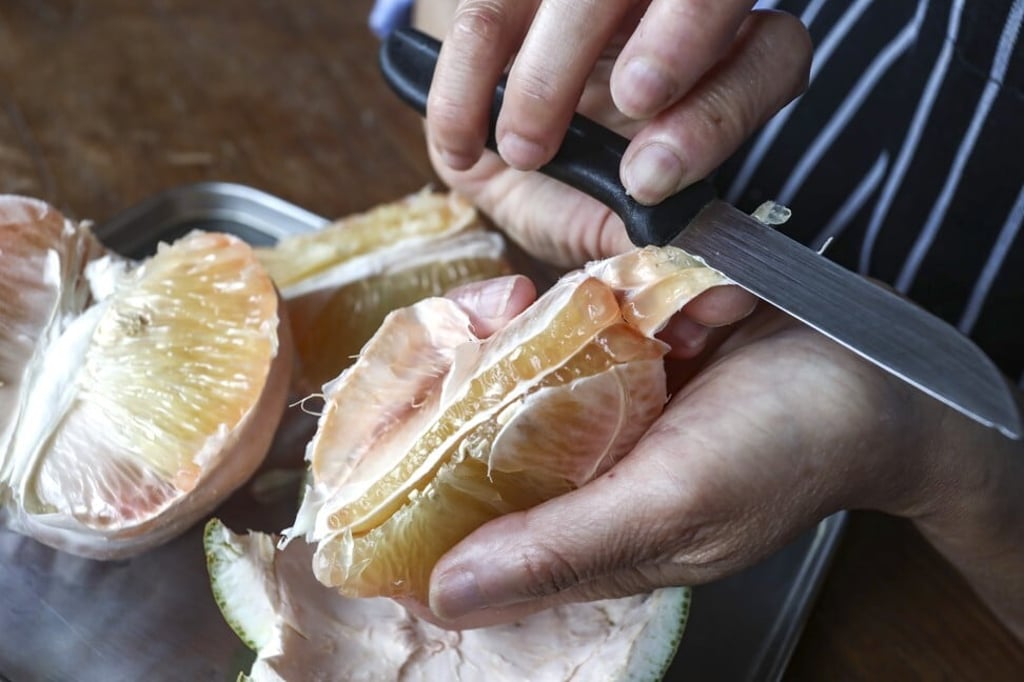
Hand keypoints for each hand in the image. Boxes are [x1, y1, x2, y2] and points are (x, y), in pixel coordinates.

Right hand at [411, 0, 809, 348]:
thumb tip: (720, 304)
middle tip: (621, 126)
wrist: (484, 135)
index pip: (767, 57)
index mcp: (718, 61)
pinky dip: (465, 84)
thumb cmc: (563, 181)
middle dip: (667, 58)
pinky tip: (461, 145)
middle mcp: (664, 5)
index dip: (721, 113)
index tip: (651, 177)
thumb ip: (655, 251)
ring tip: (520, 151)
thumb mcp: (608, 217)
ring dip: (547, 77)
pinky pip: (485, 11)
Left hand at [427, 276, 1023, 639]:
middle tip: (473, 325)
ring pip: (497, 368)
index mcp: (577, 533)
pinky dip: (552, 301)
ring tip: (519, 303)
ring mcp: (592, 406)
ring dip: (499, 329)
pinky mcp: (615, 350)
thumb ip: (565, 549)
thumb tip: (446, 596)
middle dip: (450, 374)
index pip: (458, 520)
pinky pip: (549, 324)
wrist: (870, 372)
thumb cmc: (781, 454)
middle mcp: (572, 472)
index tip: (390, 419)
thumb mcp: (670, 509)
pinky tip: (561, 291)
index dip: (406, 475)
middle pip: (462, 432)